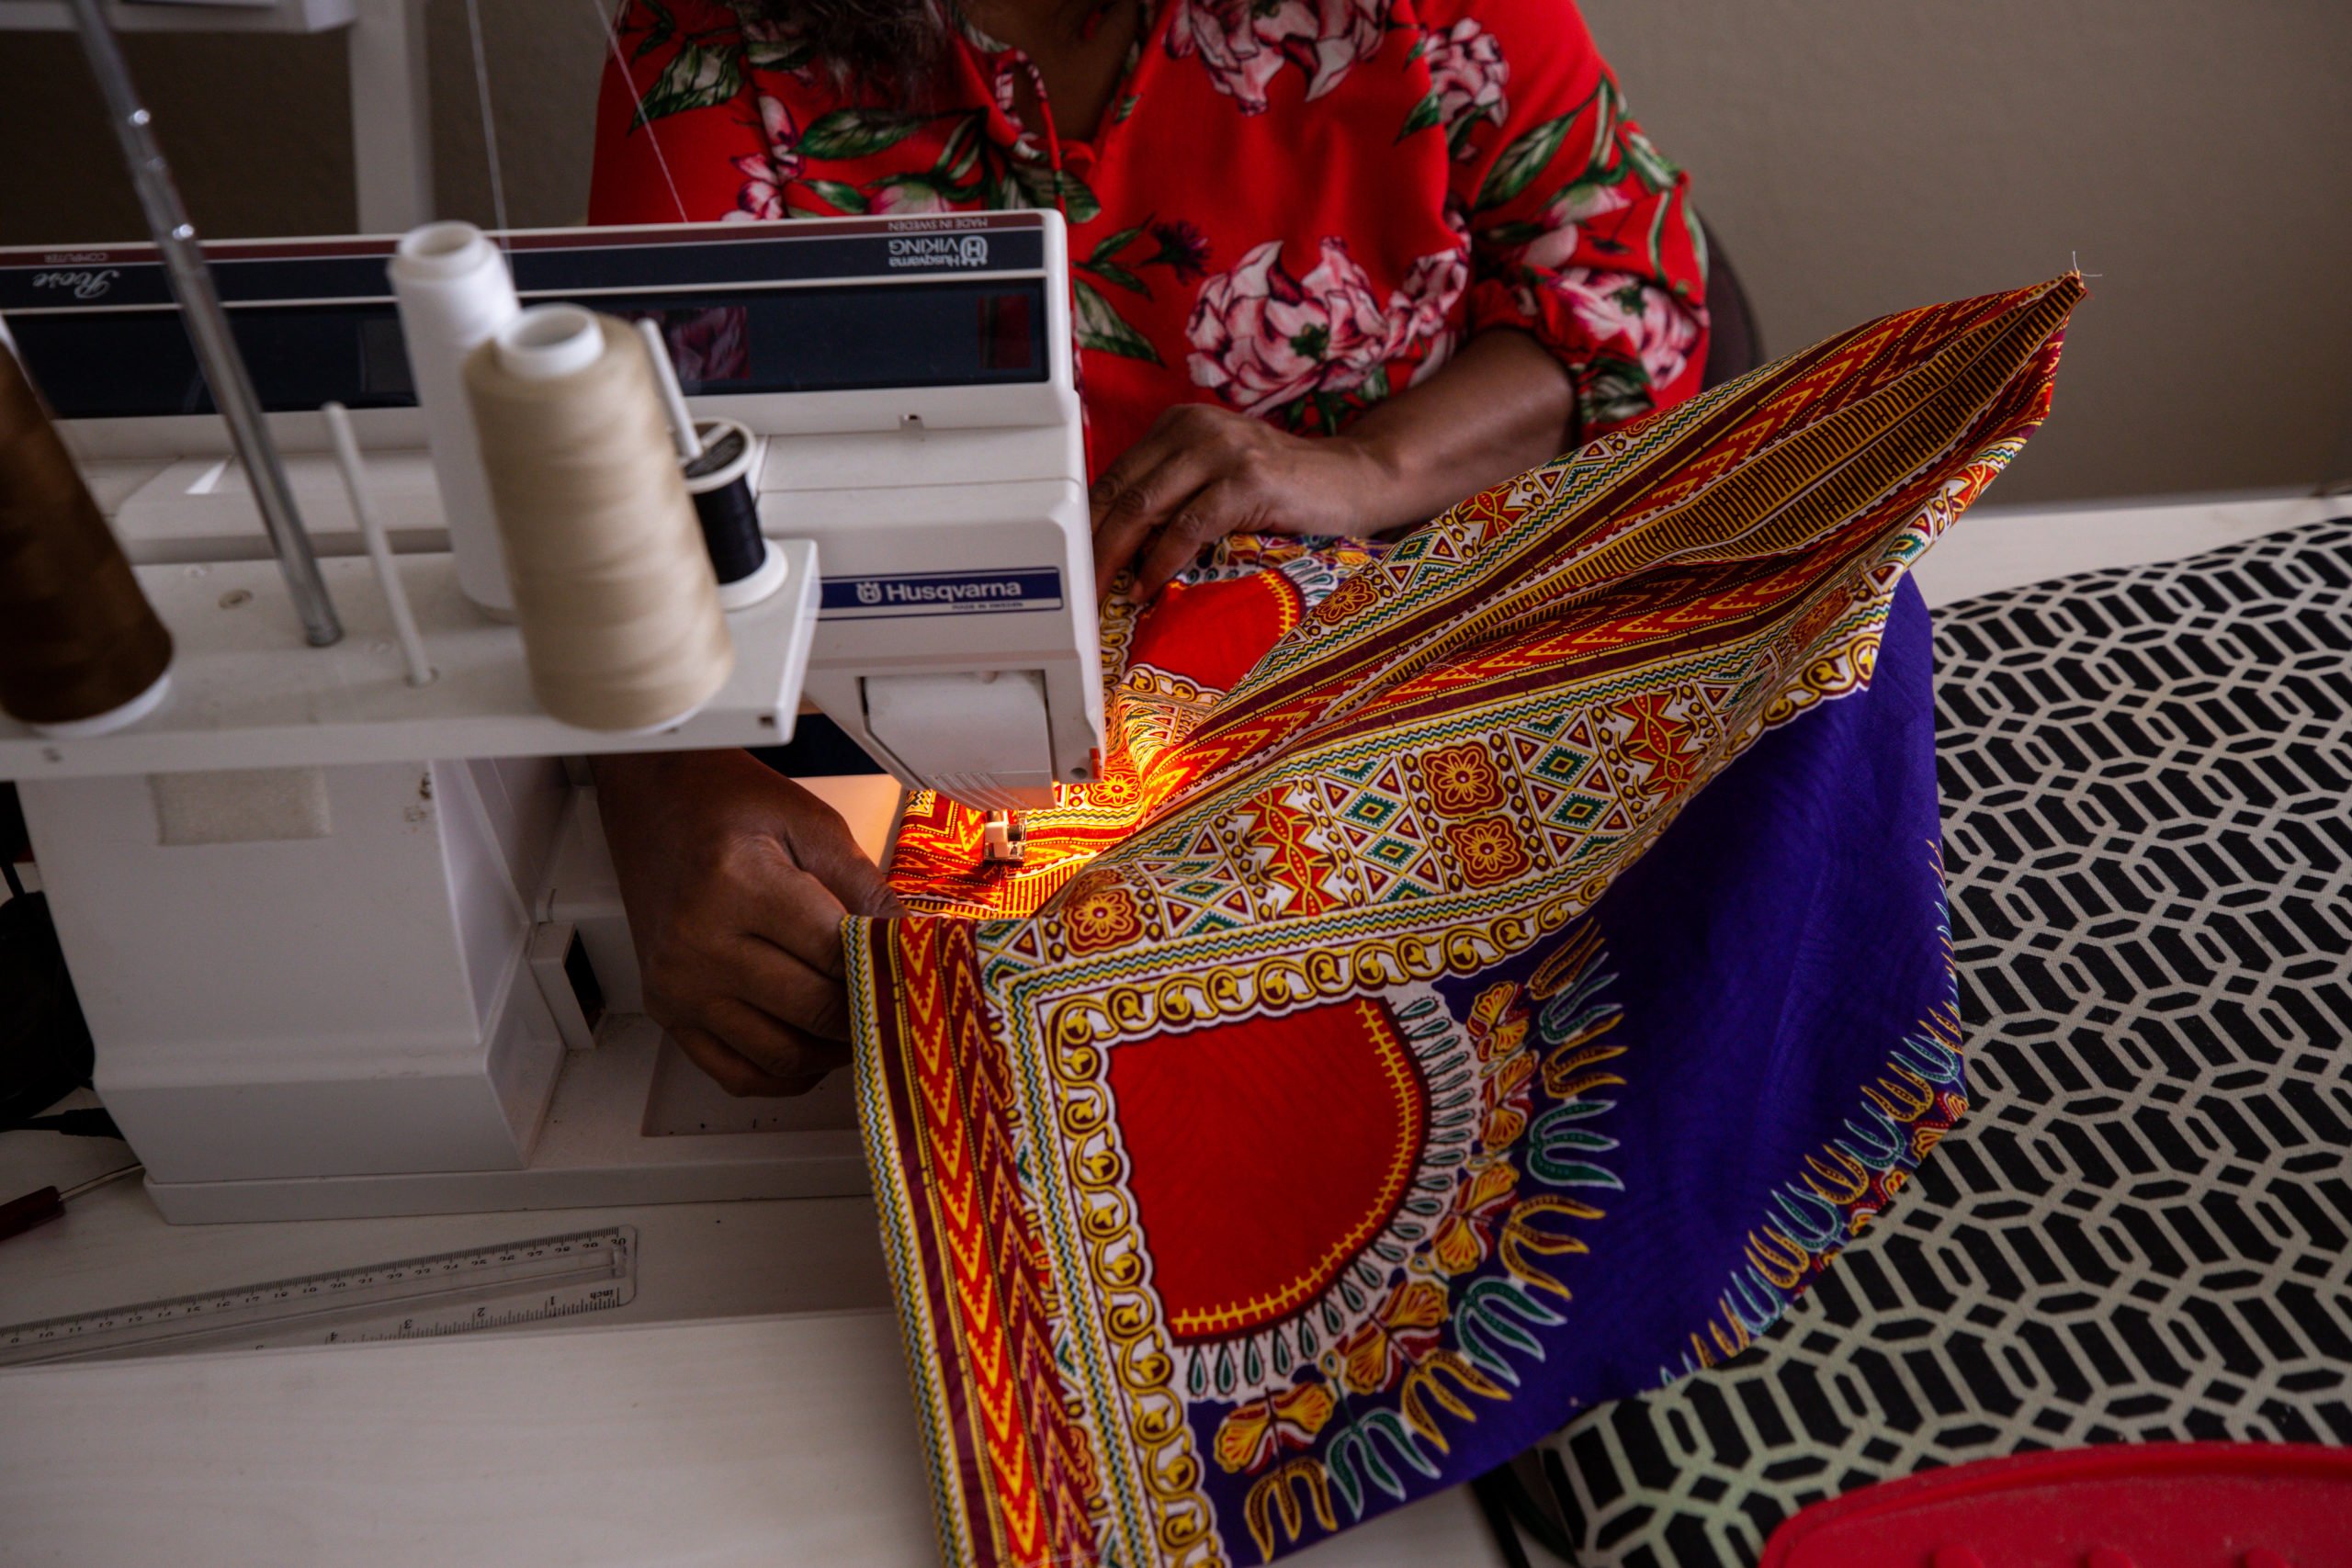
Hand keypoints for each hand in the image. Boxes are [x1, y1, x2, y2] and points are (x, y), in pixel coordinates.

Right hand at [591, 749, 900, 1095]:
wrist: (653, 801)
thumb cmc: (728, 805)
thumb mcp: (811, 823)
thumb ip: (865, 887)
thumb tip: (913, 942)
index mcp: (739, 884)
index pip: (837, 955)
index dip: (890, 968)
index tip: (922, 973)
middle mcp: (700, 943)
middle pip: (815, 1011)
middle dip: (870, 1012)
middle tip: (902, 1000)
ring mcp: (680, 985)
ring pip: (782, 1055)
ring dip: (834, 1051)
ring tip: (864, 1022)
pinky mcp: (667, 1011)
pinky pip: (737, 1074)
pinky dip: (786, 1075)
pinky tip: (813, 1049)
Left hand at [1089, 403, 1396, 603]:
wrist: (1354, 480)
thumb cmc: (1282, 490)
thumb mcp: (1215, 480)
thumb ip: (1172, 496)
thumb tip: (1115, 546)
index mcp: (1177, 425)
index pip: (1114, 476)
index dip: (1085, 524)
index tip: (1069, 566)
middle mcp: (1194, 429)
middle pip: (1122, 492)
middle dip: (1092, 545)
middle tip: (1076, 590)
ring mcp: (1223, 450)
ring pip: (1147, 507)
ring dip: (1118, 557)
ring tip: (1104, 594)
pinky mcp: (1250, 479)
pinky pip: (1191, 525)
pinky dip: (1163, 560)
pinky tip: (1149, 586)